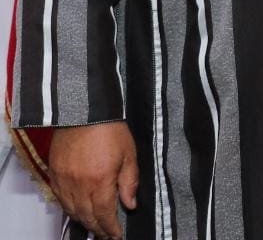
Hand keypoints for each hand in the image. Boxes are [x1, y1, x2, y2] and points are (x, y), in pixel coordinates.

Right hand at [47, 121, 137, 239]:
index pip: (104, 214)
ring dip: (84, 221)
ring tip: (94, 226)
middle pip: (87, 216)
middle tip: (106, 235)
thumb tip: (131, 204)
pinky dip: (70, 209)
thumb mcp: (129, 154)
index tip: (117, 235)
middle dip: (98, 229)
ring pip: (72, 211)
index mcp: (100, 180)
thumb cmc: (110, 129)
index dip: (110, 228)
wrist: (84, 111)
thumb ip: (129, 181)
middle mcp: (79, 185)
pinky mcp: (54, 174)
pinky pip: (61, 200)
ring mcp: (64, 181)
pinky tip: (78, 211)